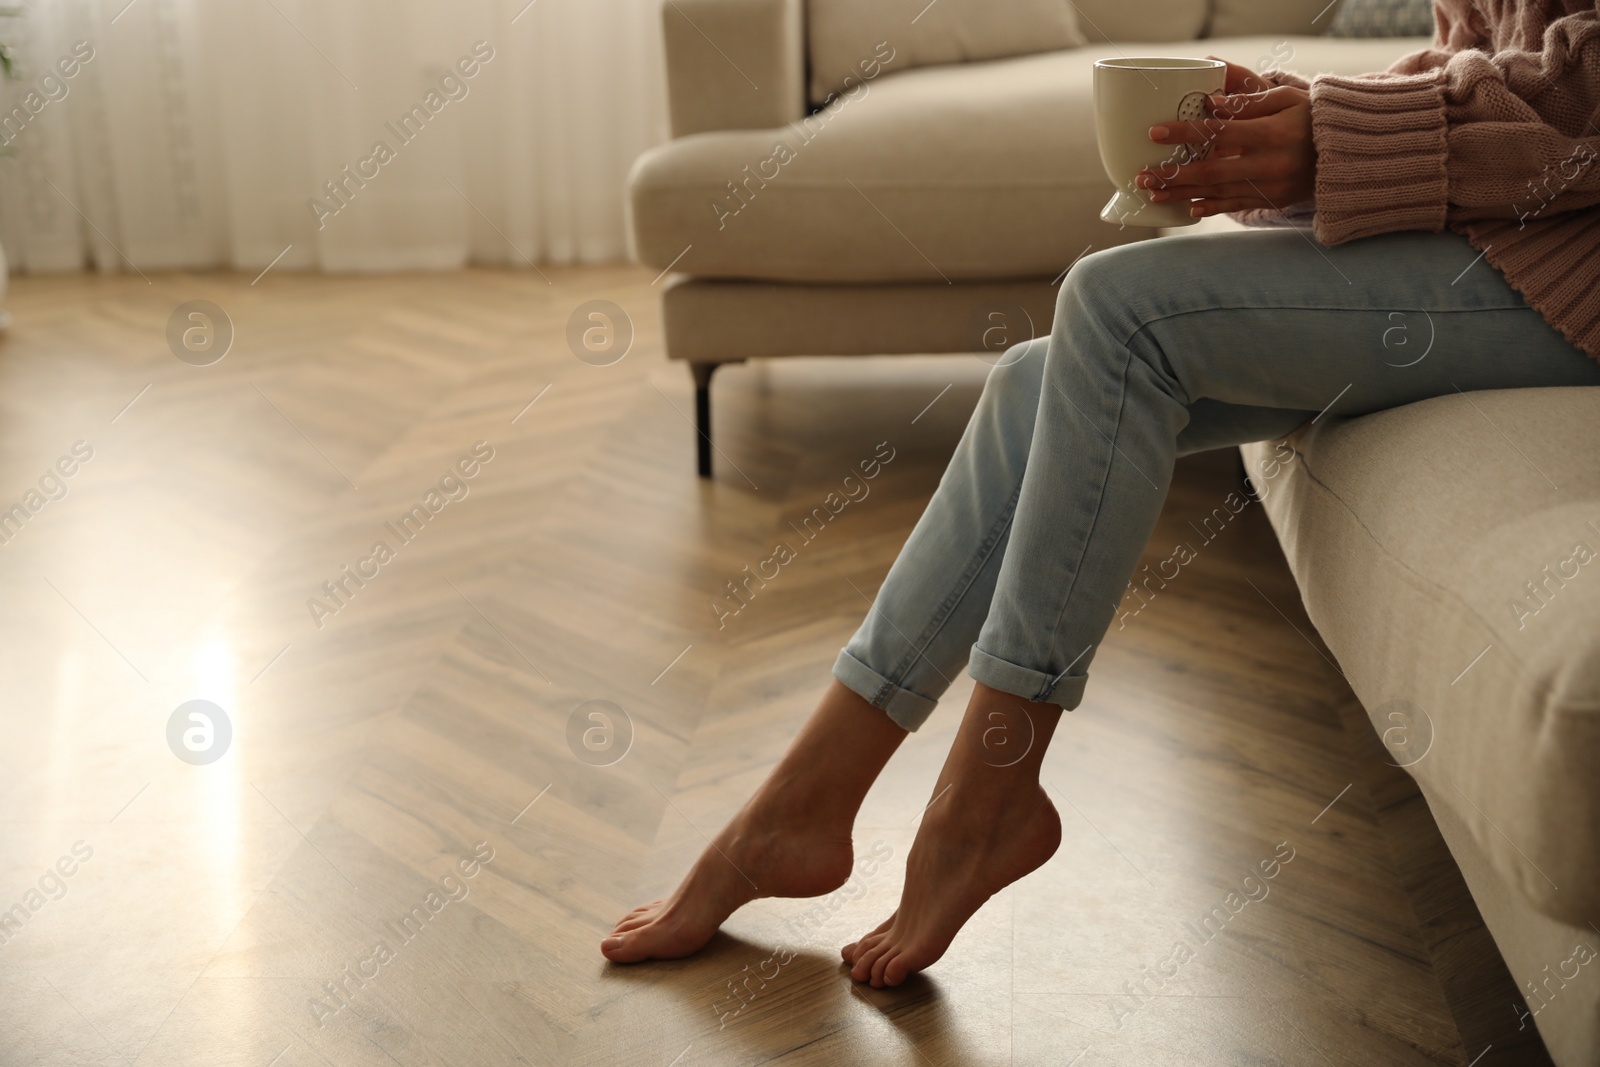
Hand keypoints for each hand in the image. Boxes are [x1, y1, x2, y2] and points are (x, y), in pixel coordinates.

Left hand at [1135, 80, 1315, 217]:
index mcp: (1272, 134)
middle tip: (1142, 175)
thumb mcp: (1287, 99)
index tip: (1155, 132)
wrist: (1348, 152)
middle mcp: (1270, 164)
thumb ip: (1249, 104)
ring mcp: (1271, 186)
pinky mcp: (1273, 201)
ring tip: (1152, 193)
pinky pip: (1236, 206)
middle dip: (1173, 174)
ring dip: (1182, 193)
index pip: (1219, 132)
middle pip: (1211, 171)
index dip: (1185, 132)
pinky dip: (1211, 208)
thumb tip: (1210, 105)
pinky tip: (1187, 208)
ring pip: (1218, 193)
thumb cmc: (1312, 117)